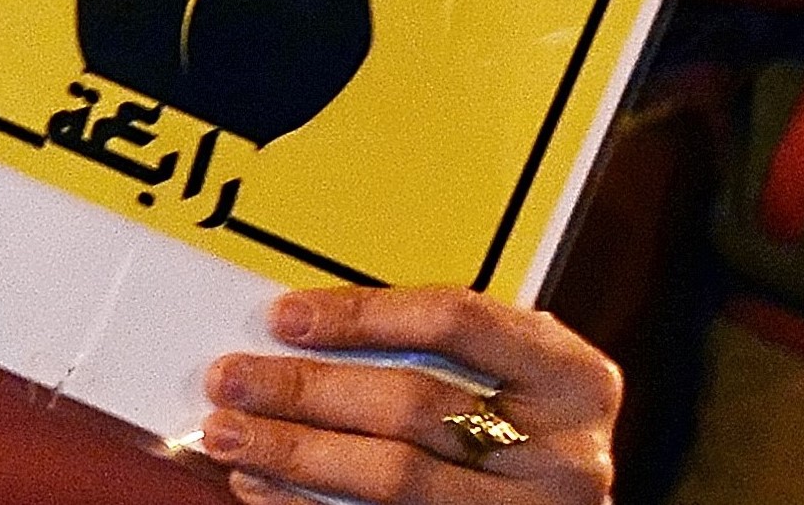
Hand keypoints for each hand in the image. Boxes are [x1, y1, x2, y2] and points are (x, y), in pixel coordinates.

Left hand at [203, 287, 620, 502]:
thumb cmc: (529, 428)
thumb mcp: (513, 376)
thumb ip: (441, 349)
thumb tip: (299, 329)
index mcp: (573, 378)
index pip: (456, 321)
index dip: (363, 315)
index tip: (285, 316)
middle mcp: (563, 454)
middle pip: (411, 406)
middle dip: (307, 391)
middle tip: (231, 379)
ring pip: (393, 479)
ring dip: (295, 454)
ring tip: (230, 435)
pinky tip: (262, 488)